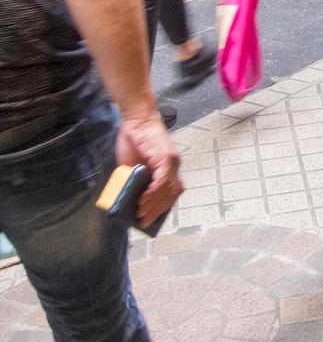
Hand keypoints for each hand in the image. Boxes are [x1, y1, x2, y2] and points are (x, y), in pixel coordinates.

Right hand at [115, 112, 183, 228]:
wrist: (136, 120)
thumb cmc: (133, 141)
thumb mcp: (131, 166)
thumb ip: (134, 180)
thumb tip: (129, 199)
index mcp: (169, 168)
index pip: (171, 193)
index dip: (162, 207)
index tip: (151, 219)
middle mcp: (174, 166)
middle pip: (171, 194)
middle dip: (157, 210)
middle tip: (144, 222)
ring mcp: (172, 161)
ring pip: (167, 189)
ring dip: (154, 204)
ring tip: (141, 214)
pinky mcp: (166, 157)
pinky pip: (163, 179)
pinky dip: (154, 191)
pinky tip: (144, 199)